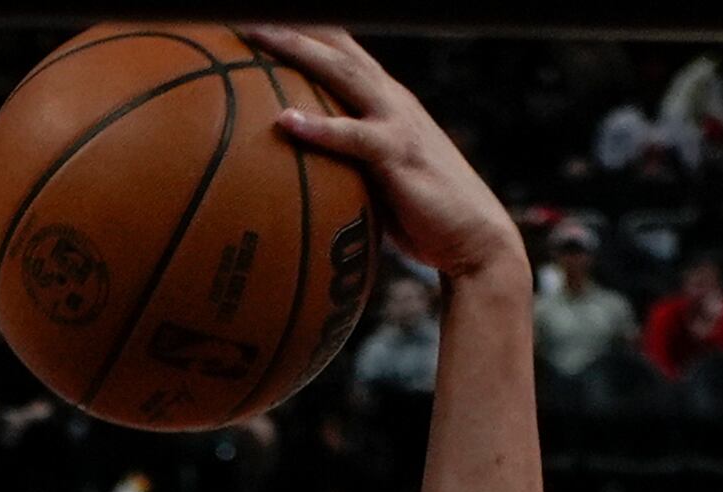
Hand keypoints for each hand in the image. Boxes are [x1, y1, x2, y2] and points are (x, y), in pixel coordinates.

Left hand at [247, 27, 521, 284]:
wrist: (473, 238)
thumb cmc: (418, 213)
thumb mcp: (374, 176)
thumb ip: (341, 160)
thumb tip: (294, 169)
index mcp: (383, 101)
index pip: (343, 53)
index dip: (310, 31)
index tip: (268, 16)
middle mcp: (390, 100)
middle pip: (339, 48)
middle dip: (298, 25)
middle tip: (249, 12)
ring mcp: (397, 123)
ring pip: (344, 74)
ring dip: (301, 52)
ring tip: (261, 34)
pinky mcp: (399, 155)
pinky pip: (354, 137)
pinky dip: (321, 127)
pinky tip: (286, 121)